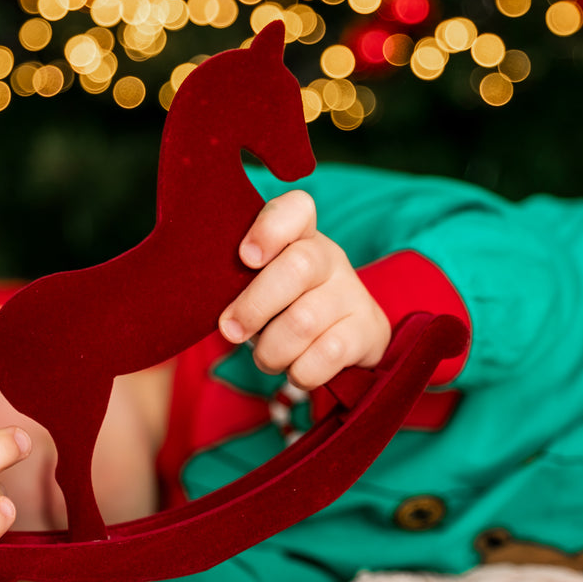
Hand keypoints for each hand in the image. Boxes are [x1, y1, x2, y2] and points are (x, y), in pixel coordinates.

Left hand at [219, 190, 390, 388]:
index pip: (296, 209)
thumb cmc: (283, 309)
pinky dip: (300, 372)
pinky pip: (325, 355)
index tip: (245, 258)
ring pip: (304, 321)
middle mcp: (330, 258)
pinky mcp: (368, 330)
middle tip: (231, 331)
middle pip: (298, 267)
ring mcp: (352, 293)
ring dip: (272, 351)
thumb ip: (239, 283)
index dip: (270, 229)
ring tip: (267, 358)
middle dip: (254, 307)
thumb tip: (214, 308)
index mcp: (300, 237)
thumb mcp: (260, 287)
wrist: (343, 342)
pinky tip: (296, 370)